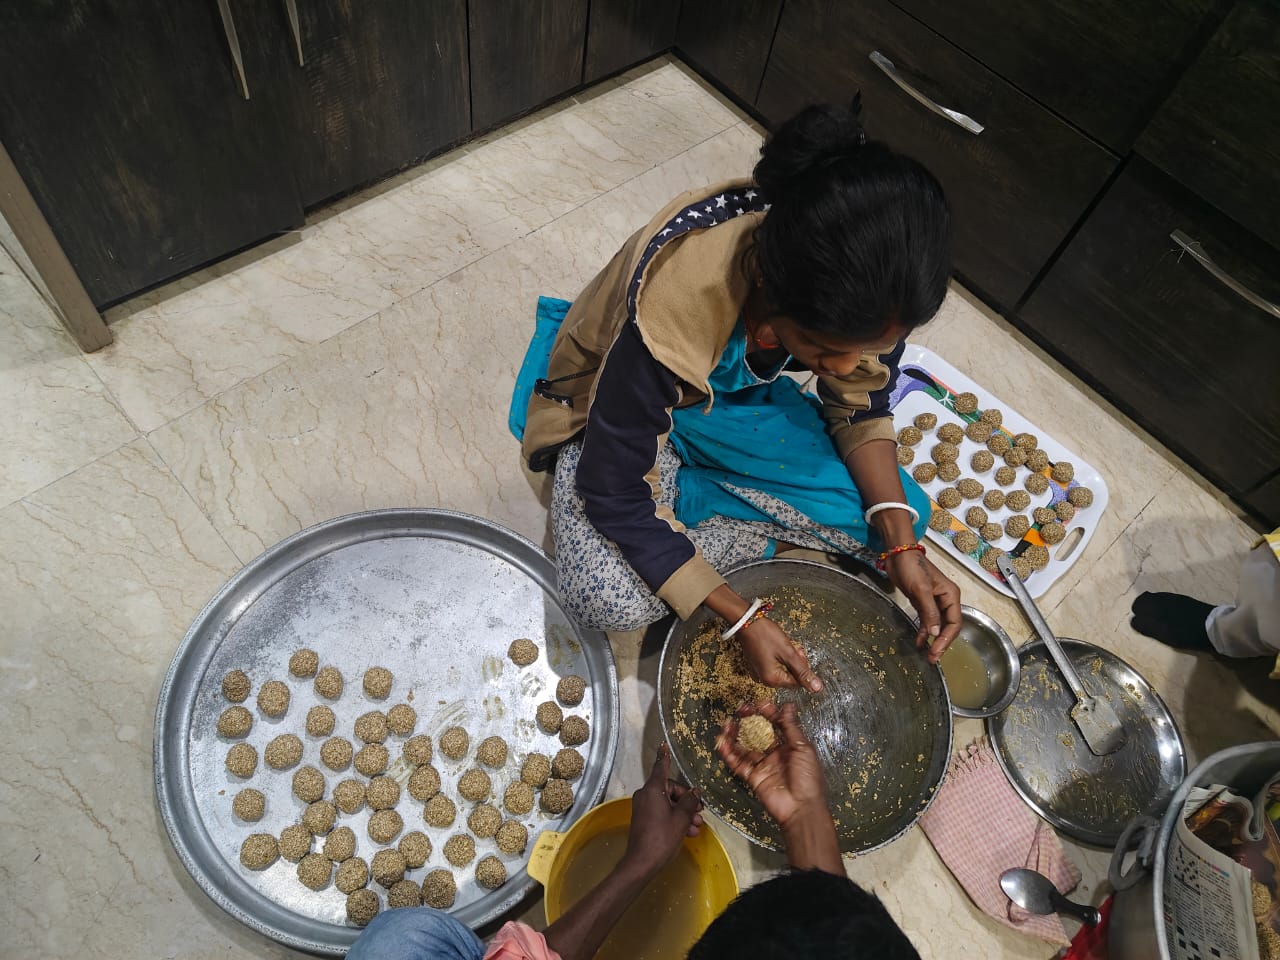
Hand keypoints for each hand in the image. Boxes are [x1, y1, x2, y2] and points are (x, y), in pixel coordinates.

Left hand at [621, 744, 703, 877]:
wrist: (642, 862)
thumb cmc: (662, 836)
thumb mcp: (681, 818)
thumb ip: (689, 802)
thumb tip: (695, 792)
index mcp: (653, 789)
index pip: (661, 767)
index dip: (664, 756)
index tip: (663, 744)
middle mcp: (646, 794)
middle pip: (670, 789)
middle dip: (687, 800)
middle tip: (700, 813)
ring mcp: (643, 807)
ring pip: (668, 803)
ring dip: (683, 813)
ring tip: (696, 827)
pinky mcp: (644, 819)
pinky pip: (662, 812)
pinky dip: (675, 819)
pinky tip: (688, 833)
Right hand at [716, 702, 826, 828]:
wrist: (802, 808)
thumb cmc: (808, 777)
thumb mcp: (803, 749)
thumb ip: (791, 728)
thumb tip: (788, 705)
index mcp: (789, 746)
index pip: (775, 725)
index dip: (767, 713)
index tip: (758, 704)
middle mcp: (774, 753)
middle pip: (757, 734)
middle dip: (748, 721)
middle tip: (740, 710)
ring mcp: (762, 765)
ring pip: (745, 747)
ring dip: (735, 735)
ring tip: (726, 724)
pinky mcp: (753, 777)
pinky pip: (739, 764)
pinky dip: (729, 754)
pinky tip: (721, 743)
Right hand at [739, 617, 822, 691]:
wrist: (746, 622)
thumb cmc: (766, 635)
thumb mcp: (788, 652)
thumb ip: (803, 672)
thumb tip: (817, 688)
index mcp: (772, 680)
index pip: (798, 682)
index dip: (802, 667)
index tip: (798, 653)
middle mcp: (764, 680)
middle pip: (790, 677)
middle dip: (794, 663)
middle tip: (792, 648)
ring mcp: (759, 673)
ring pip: (783, 670)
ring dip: (787, 659)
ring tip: (783, 645)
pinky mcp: (757, 665)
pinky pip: (774, 665)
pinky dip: (779, 657)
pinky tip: (776, 647)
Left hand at [885, 549, 961, 662]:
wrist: (897, 554)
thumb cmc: (912, 568)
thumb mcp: (921, 590)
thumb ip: (929, 612)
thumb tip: (936, 633)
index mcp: (951, 595)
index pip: (954, 622)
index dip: (946, 639)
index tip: (936, 651)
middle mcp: (945, 600)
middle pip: (948, 626)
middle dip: (941, 643)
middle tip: (933, 658)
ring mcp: (934, 602)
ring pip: (937, 625)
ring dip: (933, 639)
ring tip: (927, 655)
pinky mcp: (922, 602)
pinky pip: (927, 621)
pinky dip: (924, 631)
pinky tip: (919, 642)